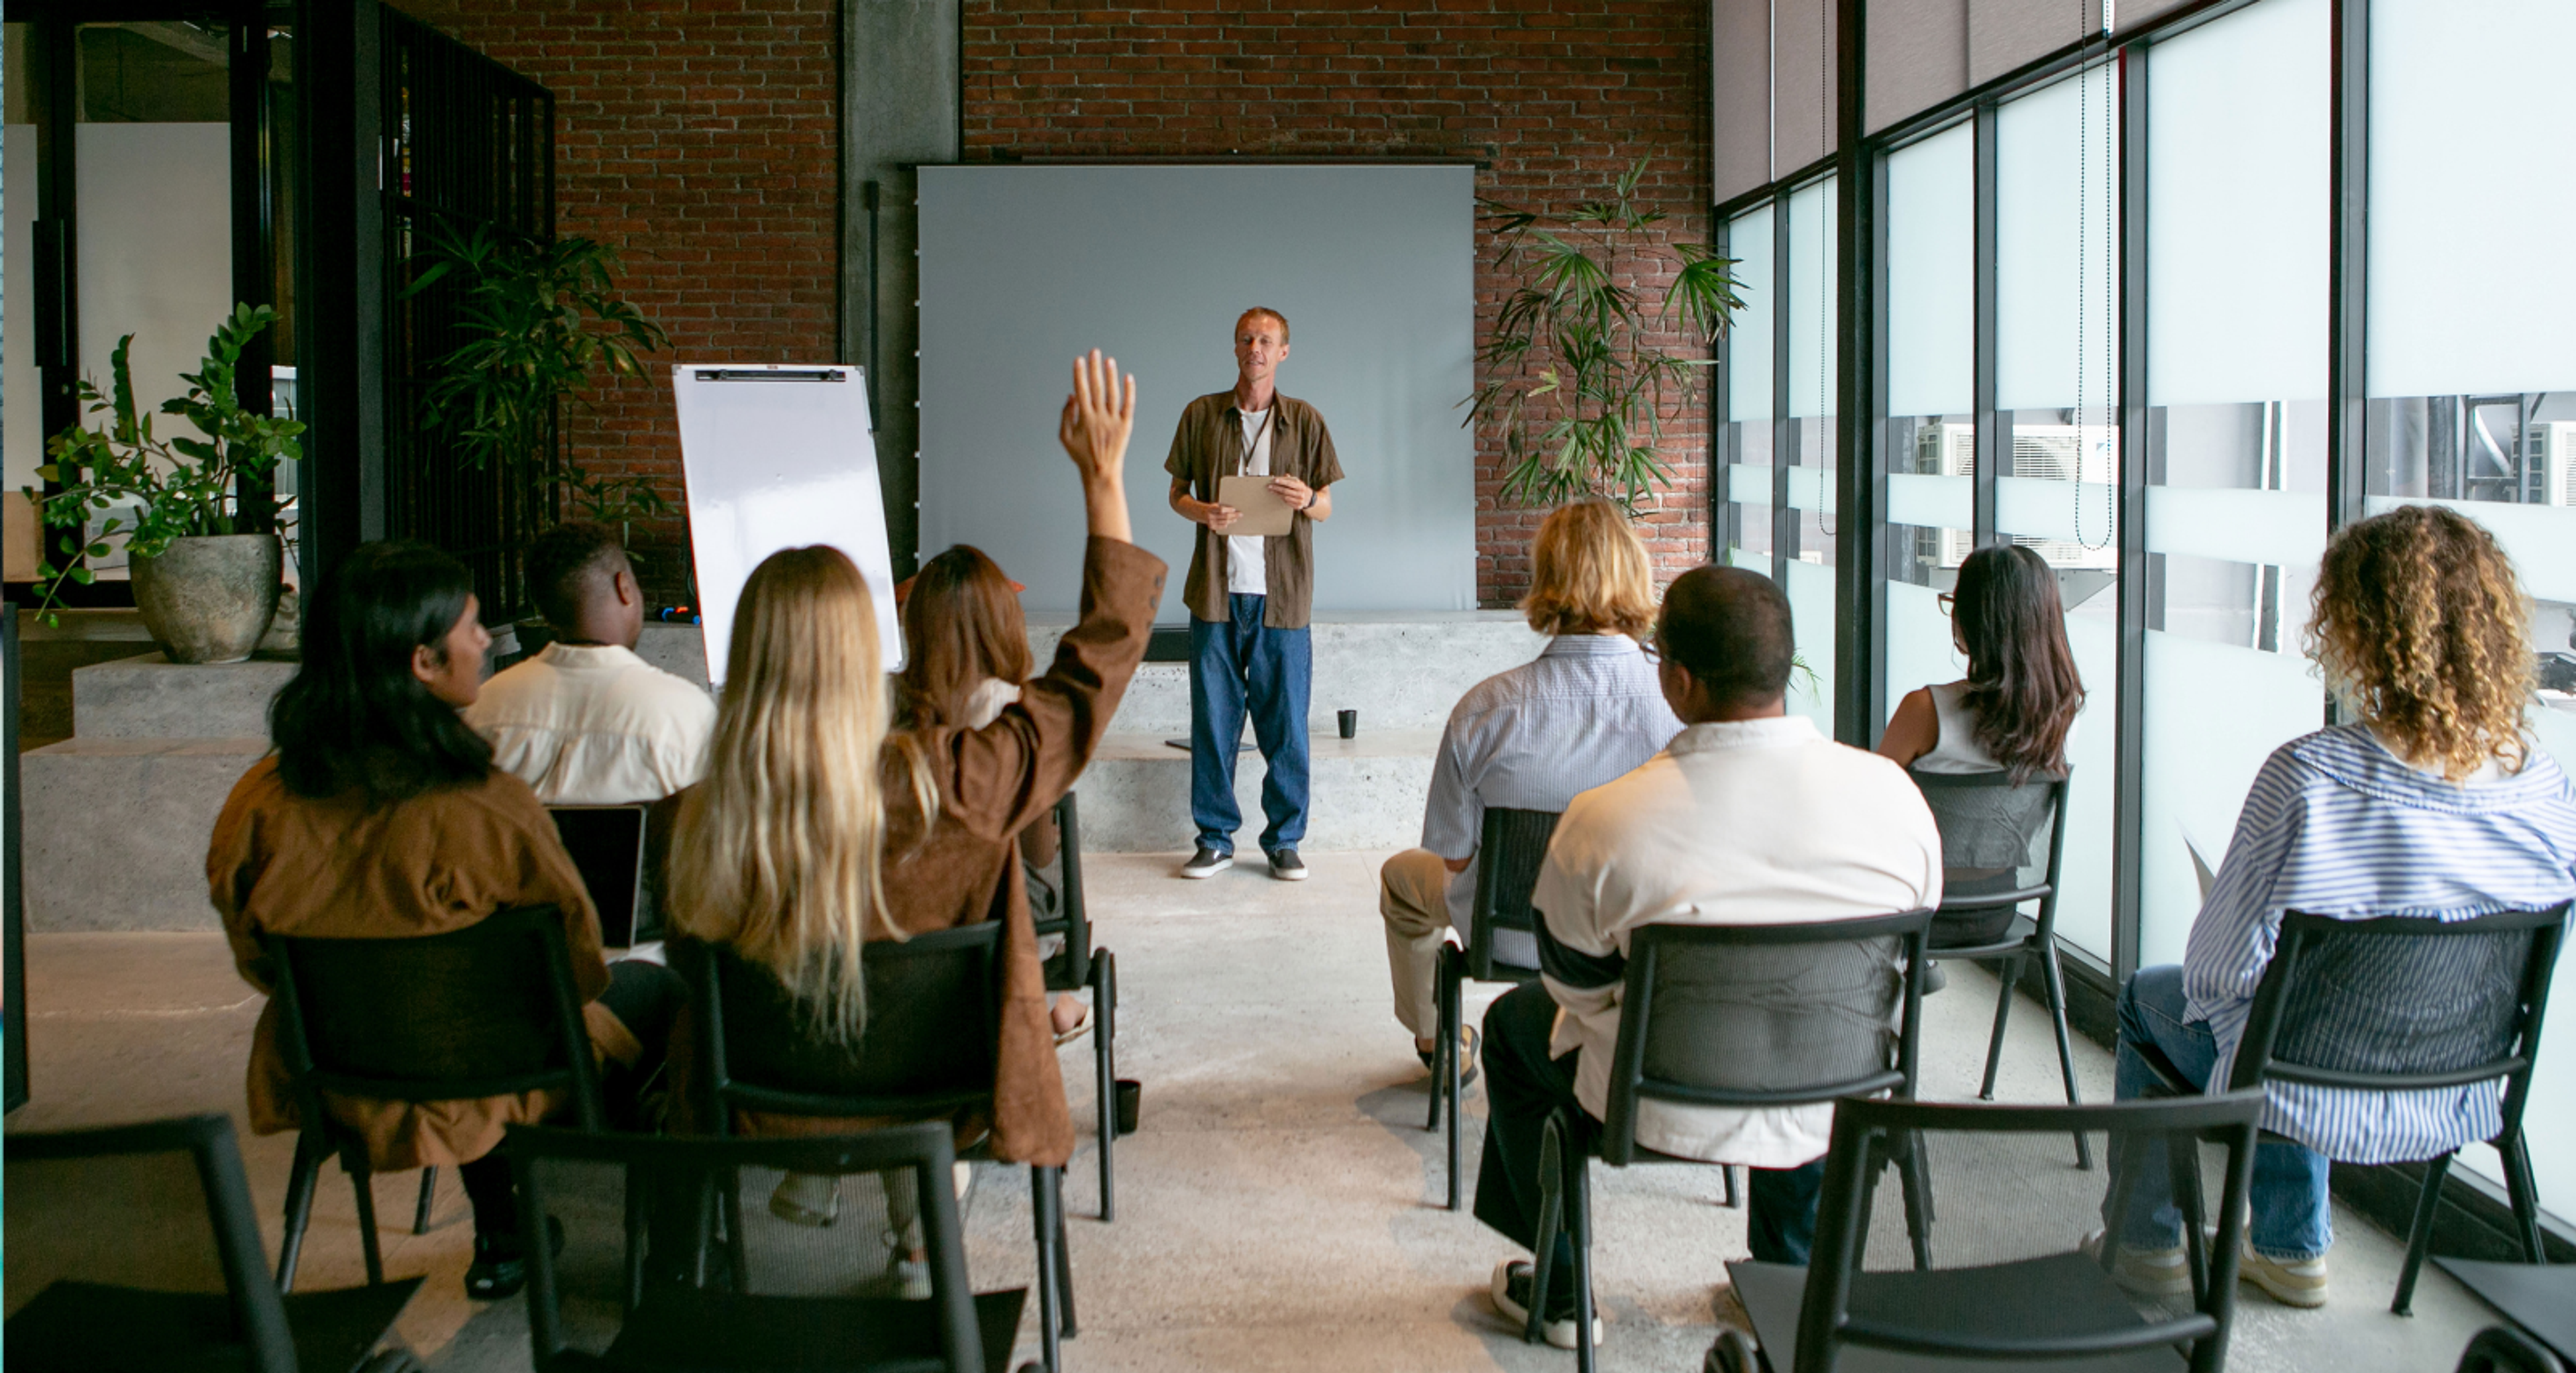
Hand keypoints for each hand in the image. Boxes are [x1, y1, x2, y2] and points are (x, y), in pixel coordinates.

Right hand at [1057, 349, 1135, 484]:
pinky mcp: (1126, 426)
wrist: (1101, 473)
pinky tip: (1128, 377)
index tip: (1079, 360)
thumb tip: (1071, 395)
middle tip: (1094, 352)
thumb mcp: (1065, 437)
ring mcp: (1114, 421)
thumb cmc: (1081, 456)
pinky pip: (1128, 405)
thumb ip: (1066, 415)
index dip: (1079, 374)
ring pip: (1113, 393)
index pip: (1081, 390)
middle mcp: (1099, 417)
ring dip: (1111, 375)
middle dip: (1094, 368)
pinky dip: (1129, 391)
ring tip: (1109, 360)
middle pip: (1096, 387)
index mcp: (1084, 418)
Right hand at [1204, 503, 1241, 532]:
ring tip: (1235, 519)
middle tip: (1240, 514)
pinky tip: (1228, 523)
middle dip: (1234, 515)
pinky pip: (1221, 527)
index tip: (1234, 509)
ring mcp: (1211, 522)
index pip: (1221, 510)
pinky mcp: (1211, 527)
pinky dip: (1226, 525)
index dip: (1228, 510)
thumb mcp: (1214, 505)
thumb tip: (1233, 509)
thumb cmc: (1209, 508)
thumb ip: (1221, 507)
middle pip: (1225, 516)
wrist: (1199, 512)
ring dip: (1231, 520)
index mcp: (1211, 508)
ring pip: (1224, 522)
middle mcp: (1210, 516)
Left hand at [1267, 474, 1312, 510]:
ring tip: (1271, 490)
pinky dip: (1281, 498)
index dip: (1282, 481)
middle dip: (1276, 488)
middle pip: (1285, 491)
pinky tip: (1277, 495)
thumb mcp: (1299, 483)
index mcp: (1301, 487)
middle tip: (1269, 486)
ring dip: (1277, 493)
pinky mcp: (1297, 506)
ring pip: (1285, 497)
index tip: (1275, 479)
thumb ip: (1292, 479)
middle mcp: (1301, 494)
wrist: (1309, 499)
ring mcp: (1299, 501)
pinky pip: (1286, 502)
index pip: (1290, 483)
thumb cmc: (1302, 489)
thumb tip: (1285, 475)